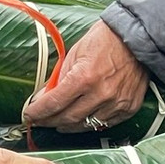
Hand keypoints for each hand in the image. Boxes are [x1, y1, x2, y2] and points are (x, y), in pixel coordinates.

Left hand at [22, 20, 147, 132]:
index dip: (38, 112)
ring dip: (69, 126)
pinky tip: (83, 120)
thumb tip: (46, 96)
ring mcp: (116, 103)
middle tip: (41, 121)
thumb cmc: (104, 40)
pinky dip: (92, 123)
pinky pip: (106, 124)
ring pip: (86, 125)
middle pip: (68, 118)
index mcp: (84, 77)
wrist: (135, 37)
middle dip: (50, 121)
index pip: (54, 103)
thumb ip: (61, 76)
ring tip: (60, 123)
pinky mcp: (128, 108)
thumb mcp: (75, 53)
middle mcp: (100, 93)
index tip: (29, 115)